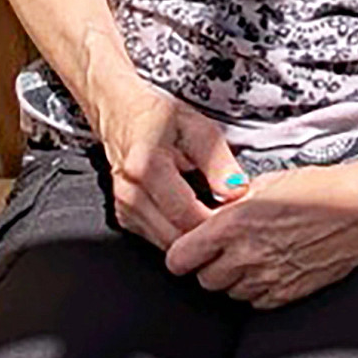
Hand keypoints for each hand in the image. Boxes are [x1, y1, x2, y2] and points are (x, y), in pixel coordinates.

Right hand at [91, 83, 247, 250]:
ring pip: (168, 244)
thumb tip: (237, 191)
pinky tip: (194, 215)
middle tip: (229, 217)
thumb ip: (219, 163)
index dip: (217, 221)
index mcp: (147, 168)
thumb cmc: (158, 117)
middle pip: (177, 237)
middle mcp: (130, 193)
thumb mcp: (198, 129)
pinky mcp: (124, 218)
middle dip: (207, 233)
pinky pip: (158, 239)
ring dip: (194, 236)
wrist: (120, 113)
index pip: (187, 215)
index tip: (238, 213)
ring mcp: (124, 208)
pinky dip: (179, 233)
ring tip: (213, 214)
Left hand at [164, 157, 357, 307]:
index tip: (188, 250)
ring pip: (230, 293)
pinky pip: (257, 302)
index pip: (181, 257)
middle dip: (208, 267)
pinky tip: (271, 270)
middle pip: (204, 280)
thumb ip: (238, 202)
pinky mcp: (291, 292)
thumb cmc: (325, 188)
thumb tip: (218, 210)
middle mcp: (248, 254)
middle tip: (222, 252)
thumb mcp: (272, 182)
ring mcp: (270, 277)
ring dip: (234, 280)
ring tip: (251, 259)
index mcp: (235, 223)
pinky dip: (258, 290)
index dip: (182, 254)